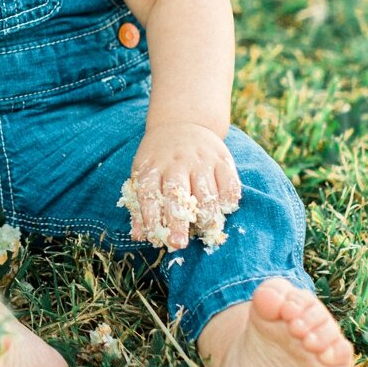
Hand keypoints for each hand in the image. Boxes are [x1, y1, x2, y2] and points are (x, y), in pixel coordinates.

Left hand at [125, 123, 240, 249]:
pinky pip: (230, 185)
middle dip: (177, 222)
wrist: (183, 122)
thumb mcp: (143, 172)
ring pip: (206, 193)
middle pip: (176, 195)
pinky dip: (228, 201)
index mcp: (152, 167)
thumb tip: (138, 236)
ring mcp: (201, 161)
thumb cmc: (160, 157)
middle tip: (179, 243)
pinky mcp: (222, 159)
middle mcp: (176, 163)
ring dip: (206, 216)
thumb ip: (140, 204)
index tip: (155, 238)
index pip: (148, 194)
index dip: (150, 217)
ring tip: (204, 229)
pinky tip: (223, 210)